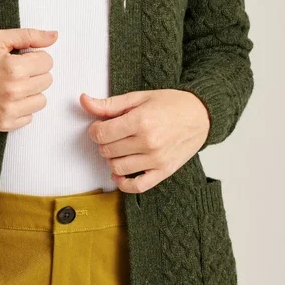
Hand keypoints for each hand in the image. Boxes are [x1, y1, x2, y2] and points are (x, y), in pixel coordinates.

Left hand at [79, 89, 210, 192]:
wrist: (200, 115)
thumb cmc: (170, 104)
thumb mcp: (139, 97)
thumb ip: (110, 104)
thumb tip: (84, 101)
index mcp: (140, 121)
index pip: (102, 133)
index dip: (95, 129)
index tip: (100, 126)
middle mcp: (148, 143)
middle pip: (107, 150)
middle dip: (103, 142)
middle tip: (111, 134)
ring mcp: (156, 160)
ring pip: (117, 168)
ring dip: (111, 159)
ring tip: (118, 148)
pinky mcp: (163, 172)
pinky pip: (137, 186)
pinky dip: (123, 183)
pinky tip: (120, 173)